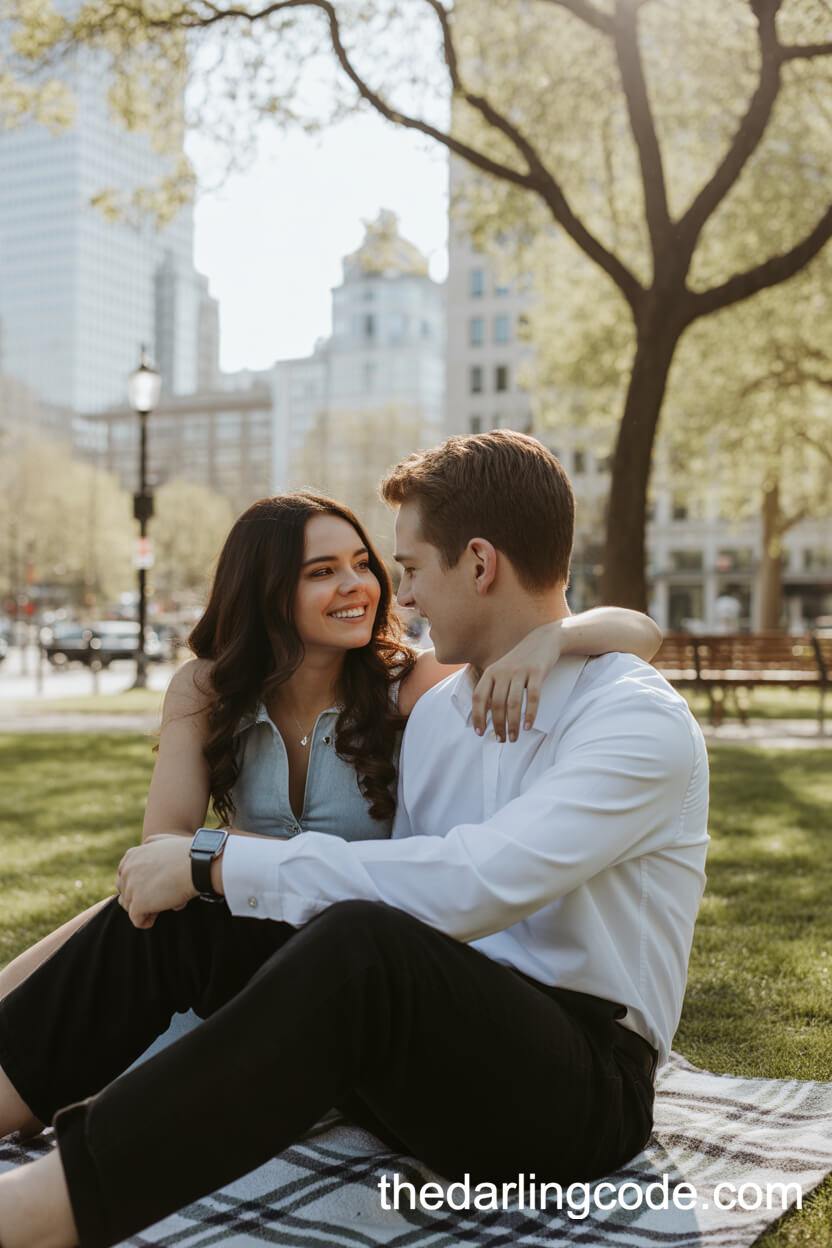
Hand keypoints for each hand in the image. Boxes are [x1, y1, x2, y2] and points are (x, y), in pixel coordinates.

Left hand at [116, 834, 196, 928]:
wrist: (198, 865)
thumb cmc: (187, 852)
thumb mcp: (164, 839)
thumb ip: (150, 844)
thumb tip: (145, 846)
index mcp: (132, 856)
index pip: (125, 876)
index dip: (139, 884)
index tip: (154, 886)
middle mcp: (127, 870)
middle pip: (125, 892)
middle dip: (140, 896)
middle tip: (158, 898)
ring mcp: (131, 888)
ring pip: (129, 906)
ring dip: (142, 909)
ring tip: (158, 907)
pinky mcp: (138, 904)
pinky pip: (136, 919)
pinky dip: (145, 921)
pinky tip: (156, 917)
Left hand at [471, 621, 562, 740]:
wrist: (543, 639)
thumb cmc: (521, 660)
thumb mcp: (502, 670)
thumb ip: (494, 687)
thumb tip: (487, 715)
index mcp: (491, 672)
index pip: (479, 697)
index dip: (478, 716)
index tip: (480, 733)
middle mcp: (503, 671)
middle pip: (496, 704)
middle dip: (498, 725)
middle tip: (501, 740)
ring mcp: (520, 671)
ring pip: (513, 703)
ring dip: (512, 724)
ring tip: (514, 738)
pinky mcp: (537, 672)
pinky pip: (533, 697)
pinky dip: (530, 714)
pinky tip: (528, 726)